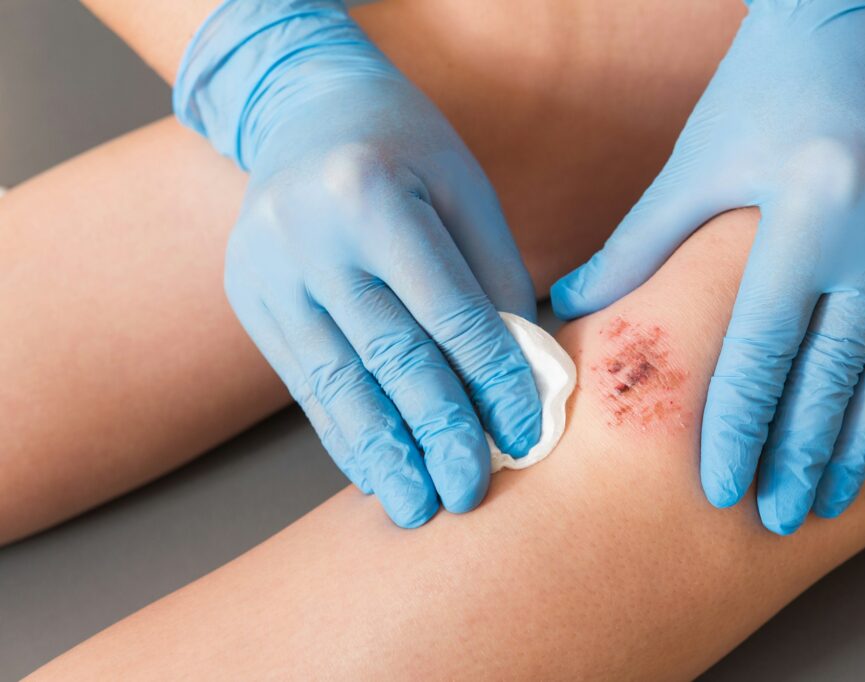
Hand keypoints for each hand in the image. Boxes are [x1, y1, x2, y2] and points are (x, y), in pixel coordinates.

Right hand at [174, 1, 540, 527]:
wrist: (305, 114)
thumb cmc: (407, 152)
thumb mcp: (465, 190)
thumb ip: (494, 281)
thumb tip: (522, 381)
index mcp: (371, 193)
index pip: (448, 310)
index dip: (493, 380)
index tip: (525, 435)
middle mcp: (307, 236)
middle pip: (387, 356)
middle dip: (436, 433)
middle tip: (469, 493)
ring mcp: (267, 271)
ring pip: (336, 382)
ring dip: (382, 453)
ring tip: (417, 508)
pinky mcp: (250, 300)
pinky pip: (304, 382)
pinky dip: (344, 432)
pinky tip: (374, 471)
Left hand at [550, 0, 864, 532]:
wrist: (849, 22)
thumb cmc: (756, 97)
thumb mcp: (692, 167)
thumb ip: (634, 245)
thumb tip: (565, 307)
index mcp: (803, 209)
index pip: (764, 346)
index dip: (741, 425)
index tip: (725, 489)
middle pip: (834, 368)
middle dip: (800, 452)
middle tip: (778, 516)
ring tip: (830, 496)